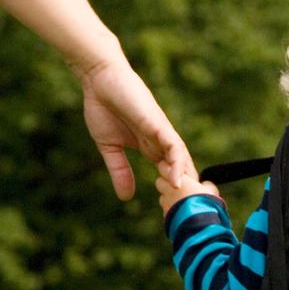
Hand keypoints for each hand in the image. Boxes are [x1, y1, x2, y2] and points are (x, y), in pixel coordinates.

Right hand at [0, 0, 194, 200]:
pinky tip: (178, 178)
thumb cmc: (103, 107)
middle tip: (190, 210)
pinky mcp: (157, 122)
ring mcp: (161, 131)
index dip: (174, 189)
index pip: (170, 172)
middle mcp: (160, 140)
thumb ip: (120, 170)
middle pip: (181, 167)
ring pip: (181, 158)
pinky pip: (173, 145)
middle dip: (187, 188)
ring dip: (186, 178)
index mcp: (151, 146)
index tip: (175, 209)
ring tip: (188, 199)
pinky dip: (177, 161)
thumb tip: (126, 198)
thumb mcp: (110, 148)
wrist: (98, 79)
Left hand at [156, 171, 220, 215]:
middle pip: (160, 182)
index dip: (168, 169)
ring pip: (163, 197)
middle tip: (179, 187)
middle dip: (167, 183)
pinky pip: (166, 210)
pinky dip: (172, 210)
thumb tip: (206, 185)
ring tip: (182, 202)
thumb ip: (207, 186)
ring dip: (169, 198)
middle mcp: (169, 190)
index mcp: (179, 180)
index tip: (176, 172)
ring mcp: (166, 204)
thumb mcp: (211, 192)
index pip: (164, 168)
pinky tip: (182, 214)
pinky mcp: (165, 216)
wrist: (198, 226)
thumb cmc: (206, 205)